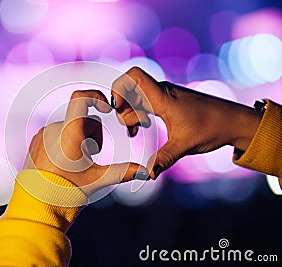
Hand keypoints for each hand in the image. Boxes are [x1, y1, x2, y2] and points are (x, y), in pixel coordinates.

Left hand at [23, 90, 147, 194]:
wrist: (37, 205)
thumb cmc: (68, 192)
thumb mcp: (97, 180)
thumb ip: (123, 172)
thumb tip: (146, 172)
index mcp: (69, 133)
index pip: (81, 98)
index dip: (97, 97)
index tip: (107, 109)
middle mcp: (53, 128)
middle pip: (83, 119)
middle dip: (92, 134)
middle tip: (89, 158)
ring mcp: (42, 134)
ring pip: (69, 127)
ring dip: (78, 139)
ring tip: (74, 164)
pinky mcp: (35, 141)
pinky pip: (55, 133)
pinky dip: (63, 143)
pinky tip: (61, 164)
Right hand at [111, 67, 261, 178]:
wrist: (234, 121)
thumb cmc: (212, 128)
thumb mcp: (184, 146)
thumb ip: (163, 159)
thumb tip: (147, 175)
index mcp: (163, 98)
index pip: (134, 76)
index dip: (119, 87)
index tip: (116, 107)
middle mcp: (162, 92)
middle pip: (130, 89)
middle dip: (122, 106)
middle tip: (127, 128)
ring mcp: (166, 96)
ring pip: (137, 98)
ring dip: (131, 113)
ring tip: (134, 132)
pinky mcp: (169, 102)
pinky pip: (146, 103)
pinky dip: (139, 114)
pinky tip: (142, 129)